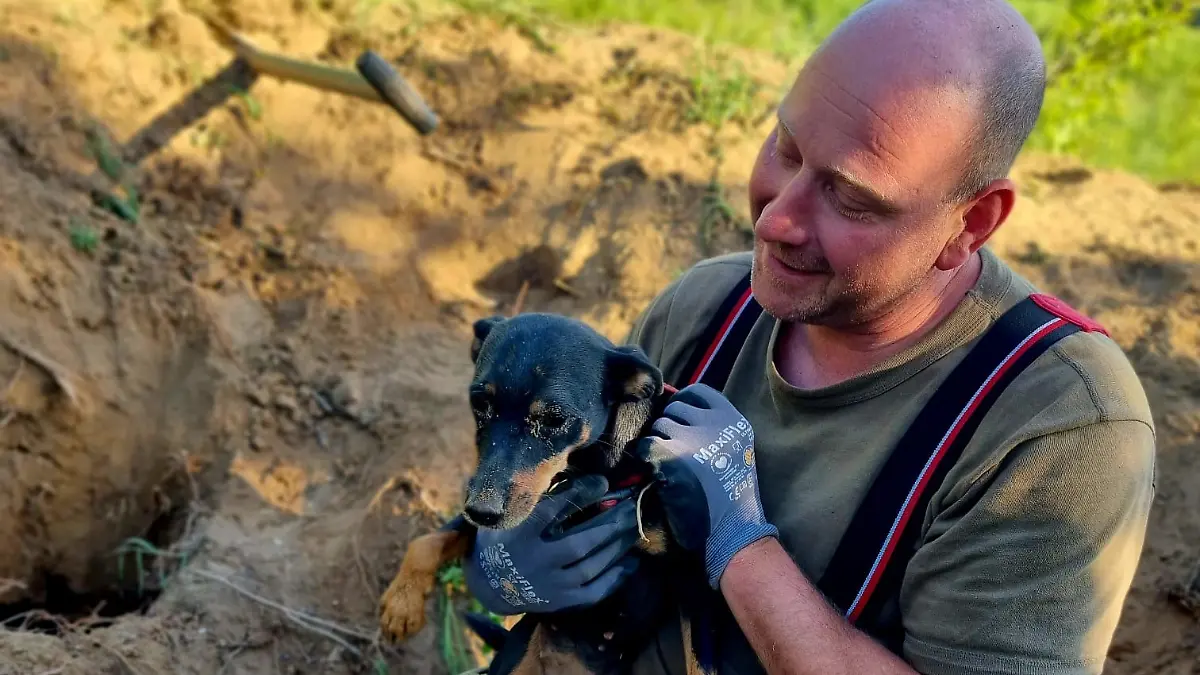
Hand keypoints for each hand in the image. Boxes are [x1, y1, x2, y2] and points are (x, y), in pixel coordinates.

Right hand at [463, 474, 641, 614]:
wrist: (491, 584)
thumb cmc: (507, 537)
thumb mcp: (512, 514)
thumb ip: (539, 497)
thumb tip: (573, 473)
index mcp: (519, 534)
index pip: (553, 510)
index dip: (581, 494)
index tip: (604, 482)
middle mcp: (534, 561)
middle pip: (579, 542)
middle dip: (610, 522)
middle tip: (632, 505)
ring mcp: (548, 586)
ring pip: (589, 566)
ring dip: (616, 545)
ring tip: (634, 526)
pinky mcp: (560, 602)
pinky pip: (593, 592)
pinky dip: (615, 577)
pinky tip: (631, 561)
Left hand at [635, 383, 777, 588]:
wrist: (731, 528)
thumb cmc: (729, 492)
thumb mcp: (735, 448)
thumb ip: (712, 425)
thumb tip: (672, 398)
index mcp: (733, 420)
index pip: (698, 391)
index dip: (683, 401)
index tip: (678, 418)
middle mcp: (715, 423)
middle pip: (674, 408)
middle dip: (669, 427)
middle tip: (677, 452)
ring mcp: (692, 438)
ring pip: (658, 426)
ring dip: (659, 444)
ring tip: (673, 467)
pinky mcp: (671, 456)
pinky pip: (645, 445)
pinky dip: (647, 460)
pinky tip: (660, 475)